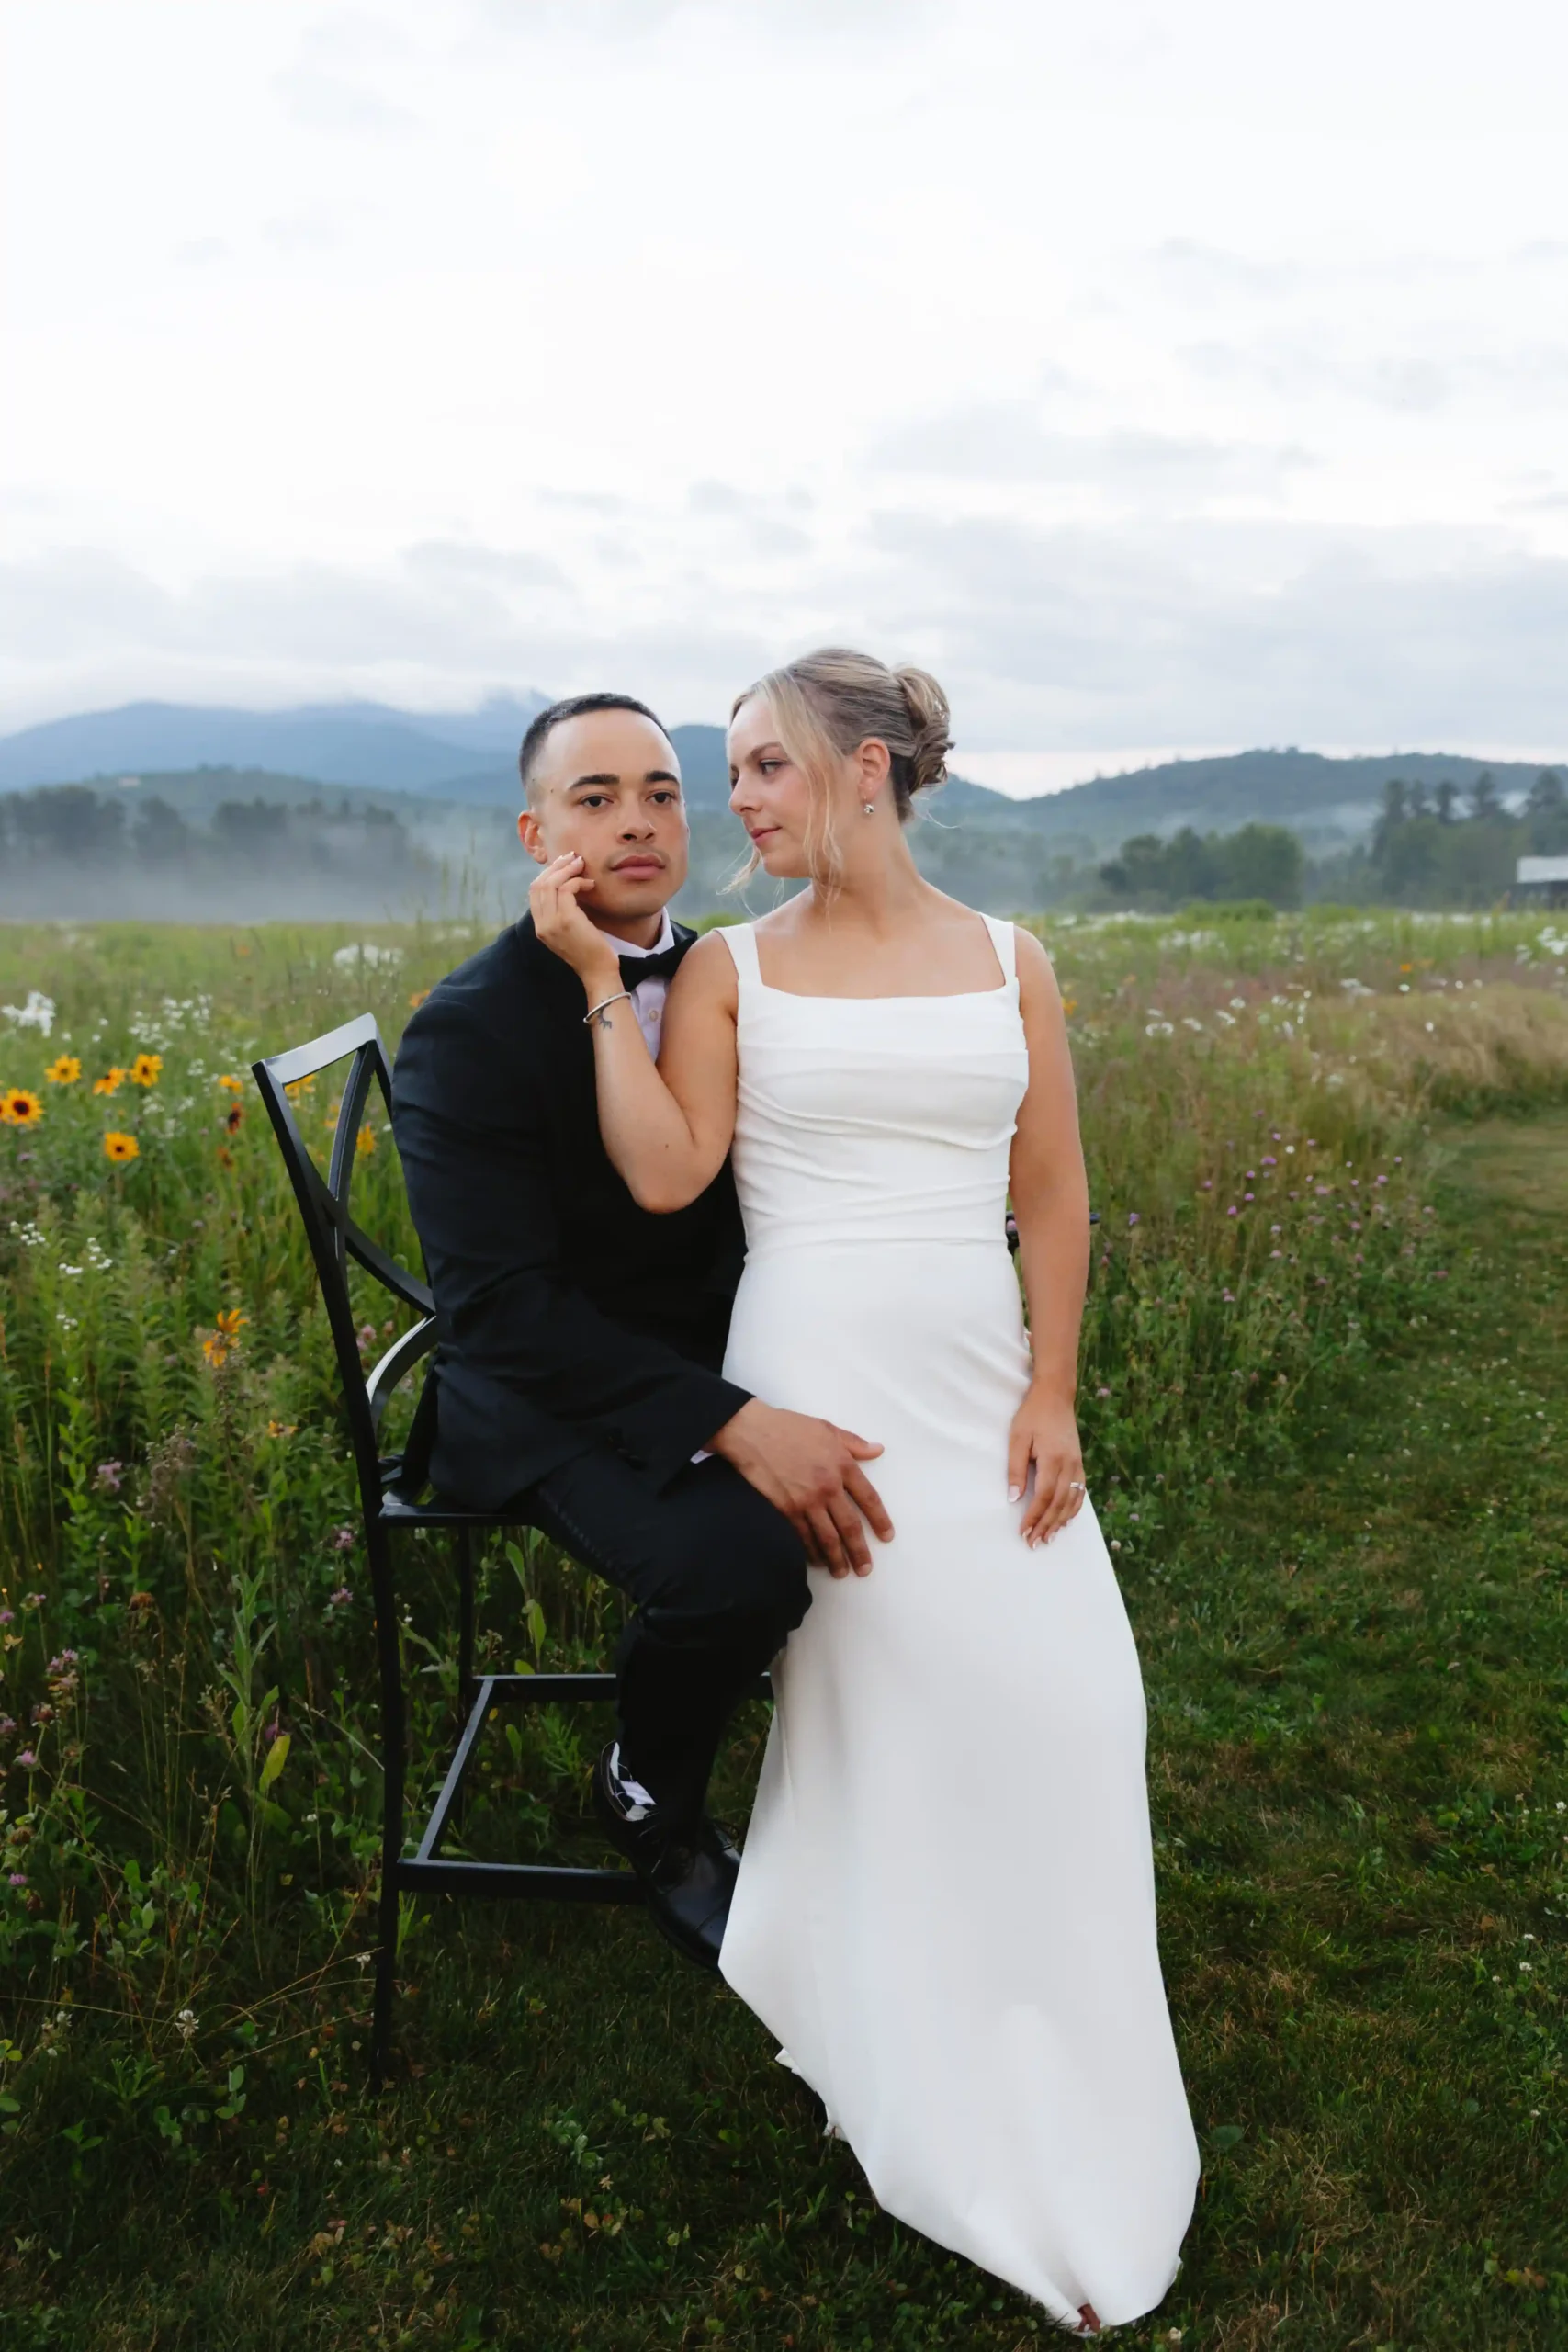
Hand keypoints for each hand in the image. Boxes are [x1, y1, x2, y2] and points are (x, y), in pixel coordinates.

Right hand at [530, 853, 618, 995]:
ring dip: (567, 870)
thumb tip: (567, 885)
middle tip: (573, 858)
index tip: (564, 864)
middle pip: (539, 884)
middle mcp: (541, 924)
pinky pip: (566, 889)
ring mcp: (551, 923)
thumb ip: (562, 912)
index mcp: (540, 927)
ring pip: (550, 883)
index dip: (547, 873)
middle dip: (556, 866)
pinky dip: (577, 881)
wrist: (598, 972)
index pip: (534, 892)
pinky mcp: (566, 920)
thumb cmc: (590, 951)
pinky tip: (590, 884)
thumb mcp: (570, 930)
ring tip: (581, 865)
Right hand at [708, 1399, 893, 1577]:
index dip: (879, 1520)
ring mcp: (807, 1500)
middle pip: (850, 1526)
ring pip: (827, 1537)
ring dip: (836, 1558)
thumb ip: (854, 1443)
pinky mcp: (786, 1509)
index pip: (869, 1498)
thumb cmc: (790, 1427)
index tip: (886, 1536)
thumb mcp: (827, 1428)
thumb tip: (878, 1450)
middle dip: (859, 1551)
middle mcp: (828, 1486)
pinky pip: (803, 1536)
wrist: (753, 1433)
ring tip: (842, 1572)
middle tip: (865, 1569)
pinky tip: (817, 1560)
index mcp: (843, 1464)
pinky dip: (811, 1551)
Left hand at [1006, 1381, 1087, 1548]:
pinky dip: (1073, 1509)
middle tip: (1034, 1543)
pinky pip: (1080, 1492)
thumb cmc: (1032, 1415)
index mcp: (1053, 1460)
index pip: (1043, 1497)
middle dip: (1046, 1525)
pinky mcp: (1080, 1462)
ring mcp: (1078, 1464)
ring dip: (1060, 1522)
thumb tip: (1013, 1498)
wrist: (1055, 1395)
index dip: (1034, 1517)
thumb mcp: (1017, 1438)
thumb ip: (1016, 1469)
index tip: (1024, 1532)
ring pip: (1072, 1501)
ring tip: (1049, 1538)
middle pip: (1059, 1504)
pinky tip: (1065, 1520)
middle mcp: (1069, 1465)